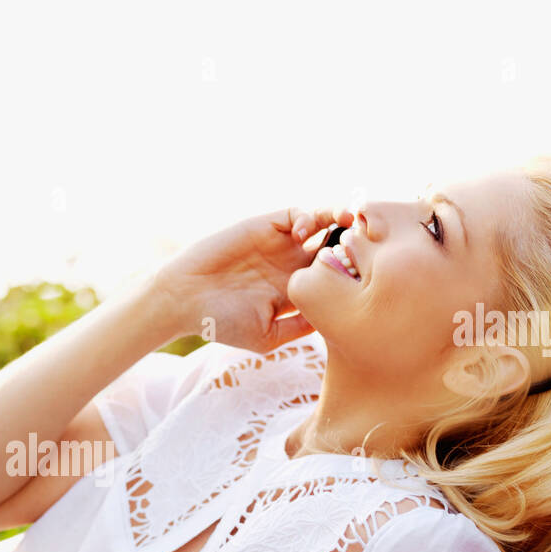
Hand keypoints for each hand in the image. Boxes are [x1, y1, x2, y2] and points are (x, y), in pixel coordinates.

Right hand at [153, 206, 353, 352]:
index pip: (334, 279)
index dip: (353, 274)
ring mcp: (280, 245)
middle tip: (366, 245)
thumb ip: (299, 329)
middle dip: (354, 243)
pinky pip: (297, 214)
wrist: (184, 299)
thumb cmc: (220, 323)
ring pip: (322, 225)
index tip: (366, 277)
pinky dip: (308, 217)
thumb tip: (336, 322)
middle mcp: (291, 266)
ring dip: (339, 221)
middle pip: (335, 247)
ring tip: (348, 222)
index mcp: (295, 293)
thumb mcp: (266, 337)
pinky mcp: (265, 226)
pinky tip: (303, 232)